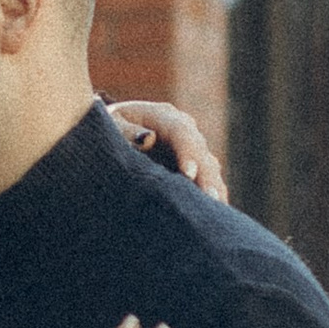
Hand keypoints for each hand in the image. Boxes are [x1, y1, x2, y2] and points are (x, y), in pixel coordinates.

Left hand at [111, 99, 226, 200]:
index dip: (187, 152)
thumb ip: (127, 131)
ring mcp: (192, 147)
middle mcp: (184, 128)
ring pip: (209, 165)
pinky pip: (208, 179)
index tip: (189, 174)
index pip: (181, 131)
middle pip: (200, 150)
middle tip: (211, 197)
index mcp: (163, 115)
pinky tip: (218, 212)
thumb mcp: (111, 126)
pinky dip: (213, 194)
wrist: (115, 132)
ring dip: (214, 186)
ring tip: (218, 208)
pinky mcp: (195, 164)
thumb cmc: (110, 130)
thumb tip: (148, 138)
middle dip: (206, 175)